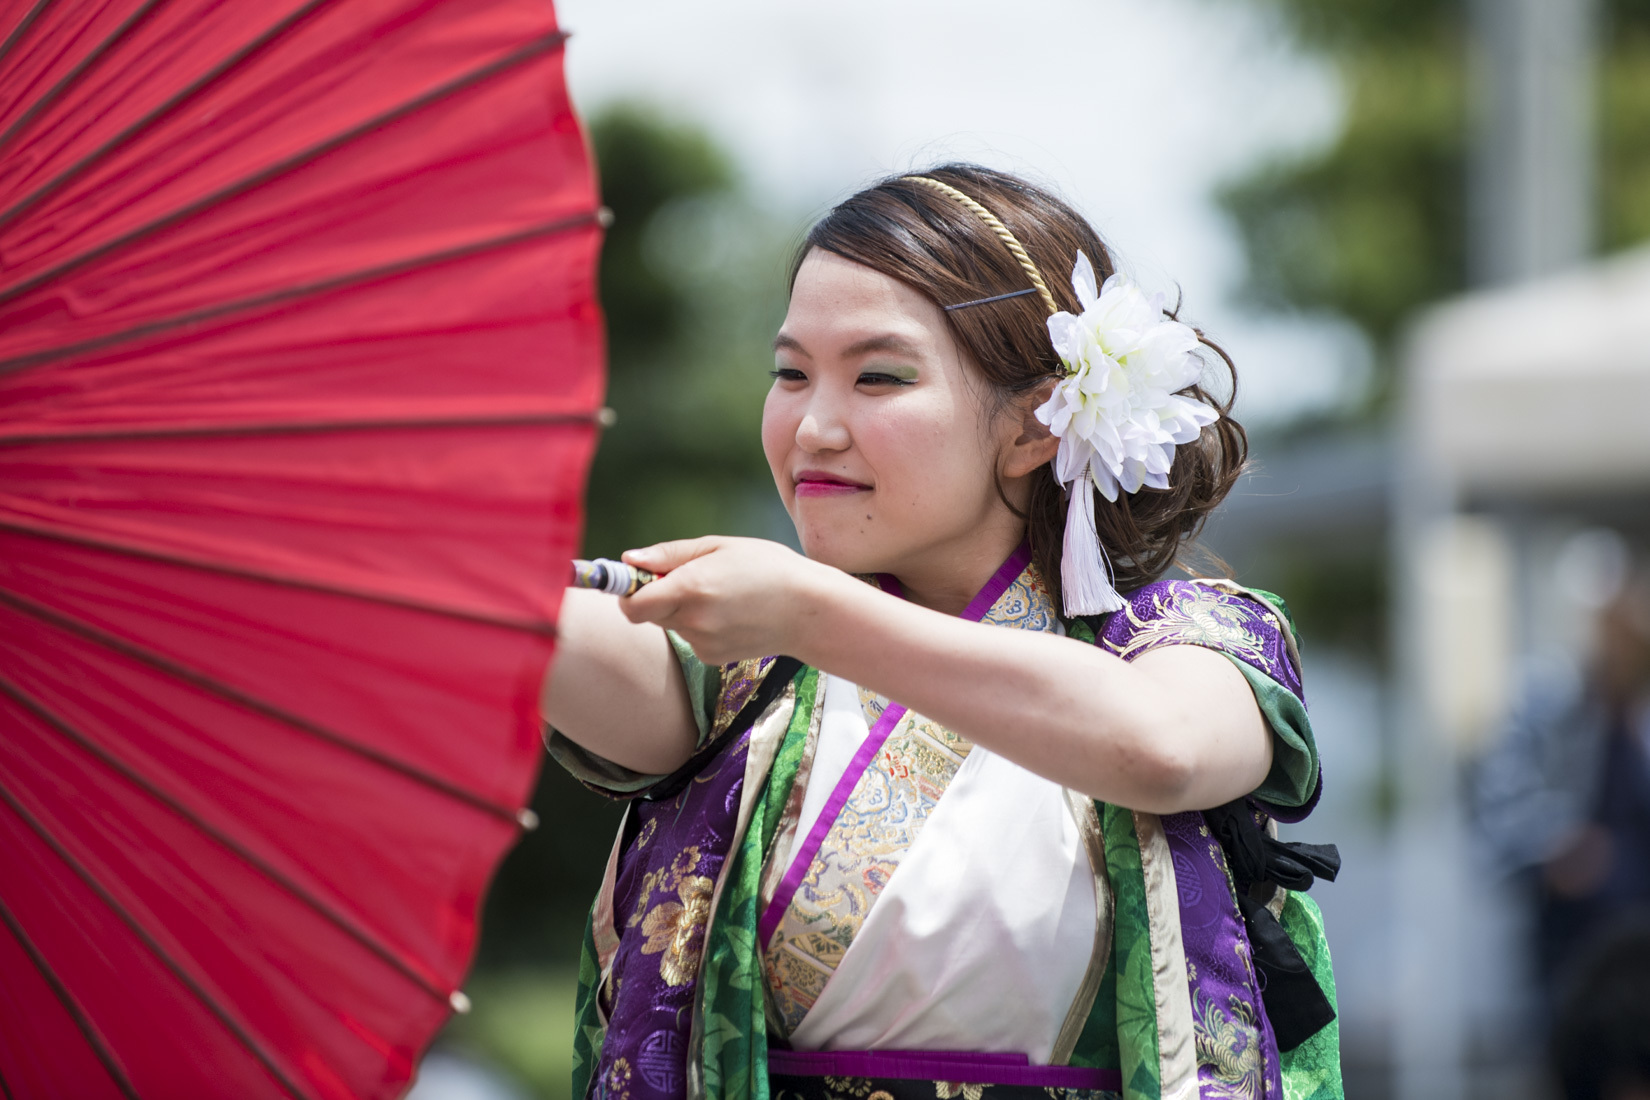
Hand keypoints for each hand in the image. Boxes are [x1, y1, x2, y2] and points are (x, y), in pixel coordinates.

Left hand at [618, 537, 838, 664]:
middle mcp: (693, 620)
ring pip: (670, 624)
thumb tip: (628, 560)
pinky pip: (690, 637)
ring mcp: (703, 643)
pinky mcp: (712, 657)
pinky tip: (729, 613)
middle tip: (686, 577)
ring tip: (720, 593)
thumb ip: (669, 554)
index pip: (631, 605)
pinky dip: (699, 624)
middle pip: (646, 614)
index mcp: (691, 588)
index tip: (631, 579)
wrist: (809, 611)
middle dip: (655, 596)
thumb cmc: (767, 567)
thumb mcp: (719, 547)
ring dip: (681, 609)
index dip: (625, 592)